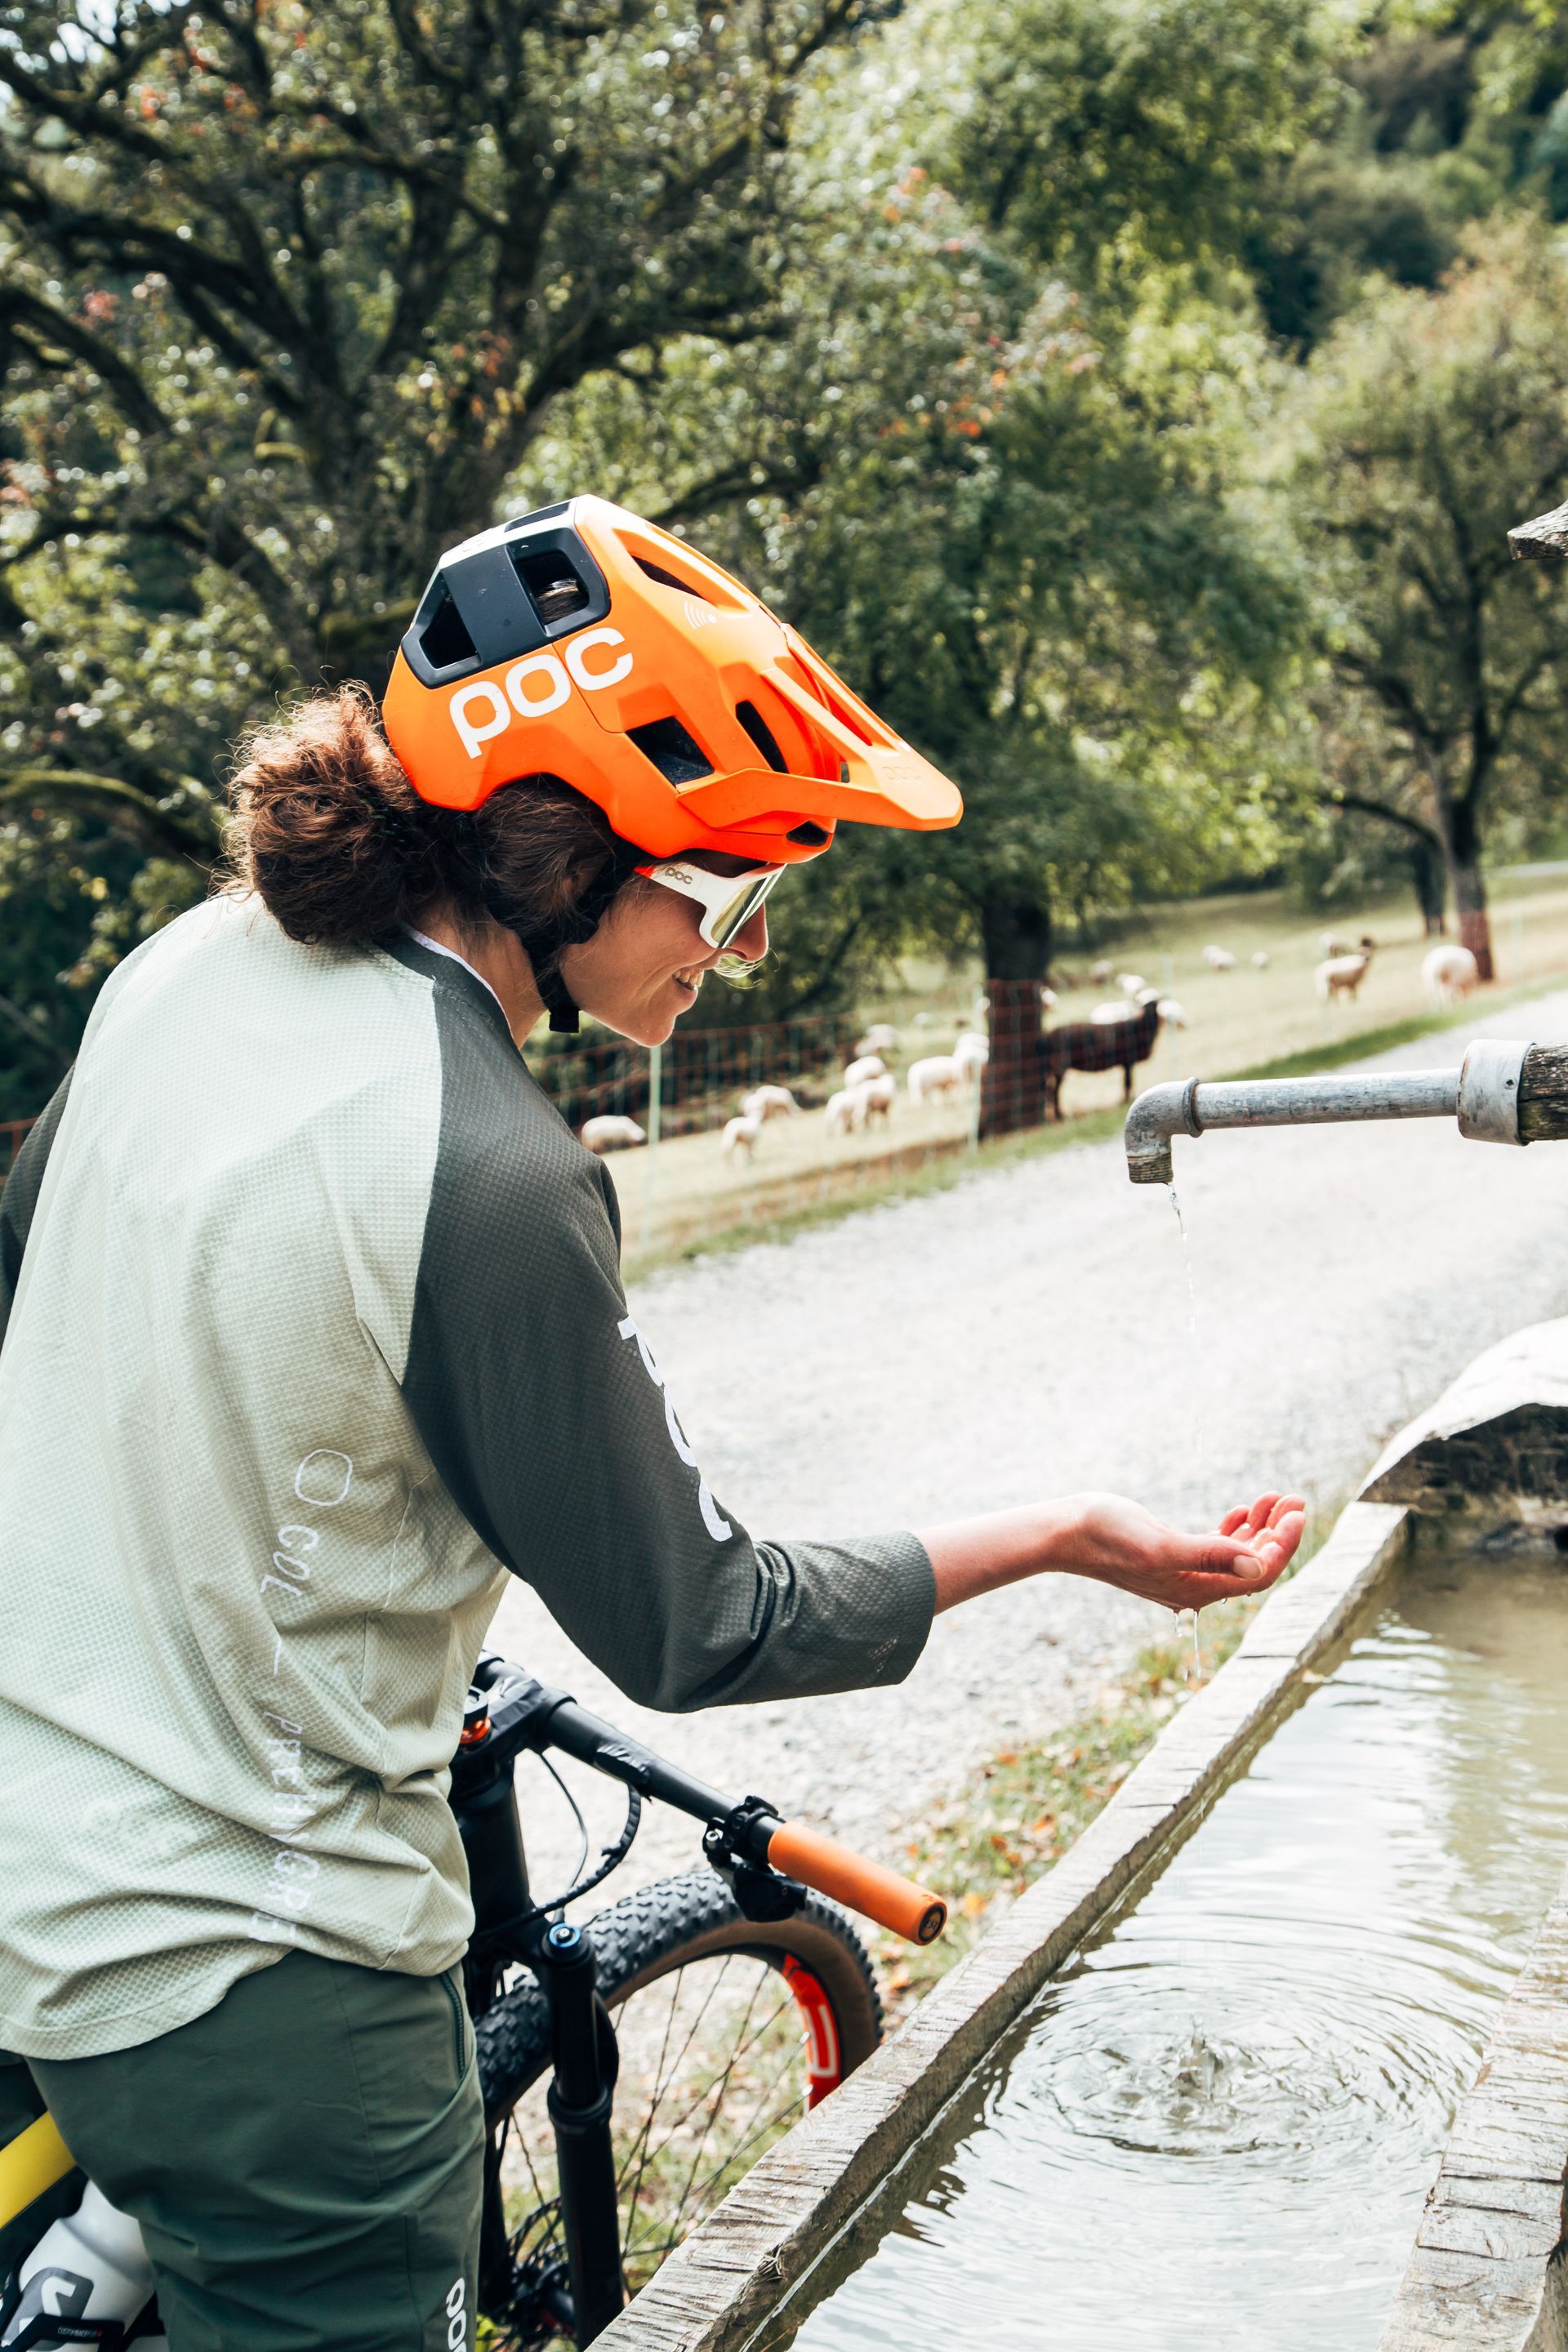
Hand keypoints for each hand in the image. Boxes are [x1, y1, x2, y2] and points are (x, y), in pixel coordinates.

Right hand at [1062, 1490, 1306, 1613]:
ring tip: (1276, 1498)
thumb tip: (1258, 1564)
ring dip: (1260, 1527)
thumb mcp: (1162, 1545)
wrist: (1067, 1531)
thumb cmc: (1108, 1536)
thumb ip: (1211, 1553)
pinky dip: (1234, 1527)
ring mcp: (1184, 1570)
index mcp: (1196, 1589)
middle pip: (1253, 1564)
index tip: (1297, 1513)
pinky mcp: (1172, 1553)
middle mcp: (1195, 1585)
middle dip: (1277, 1532)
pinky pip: (1215, 1546)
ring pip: (1237, 1553)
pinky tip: (1243, 1509)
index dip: (1283, 1545)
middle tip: (1296, 1499)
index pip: (1257, 1574)